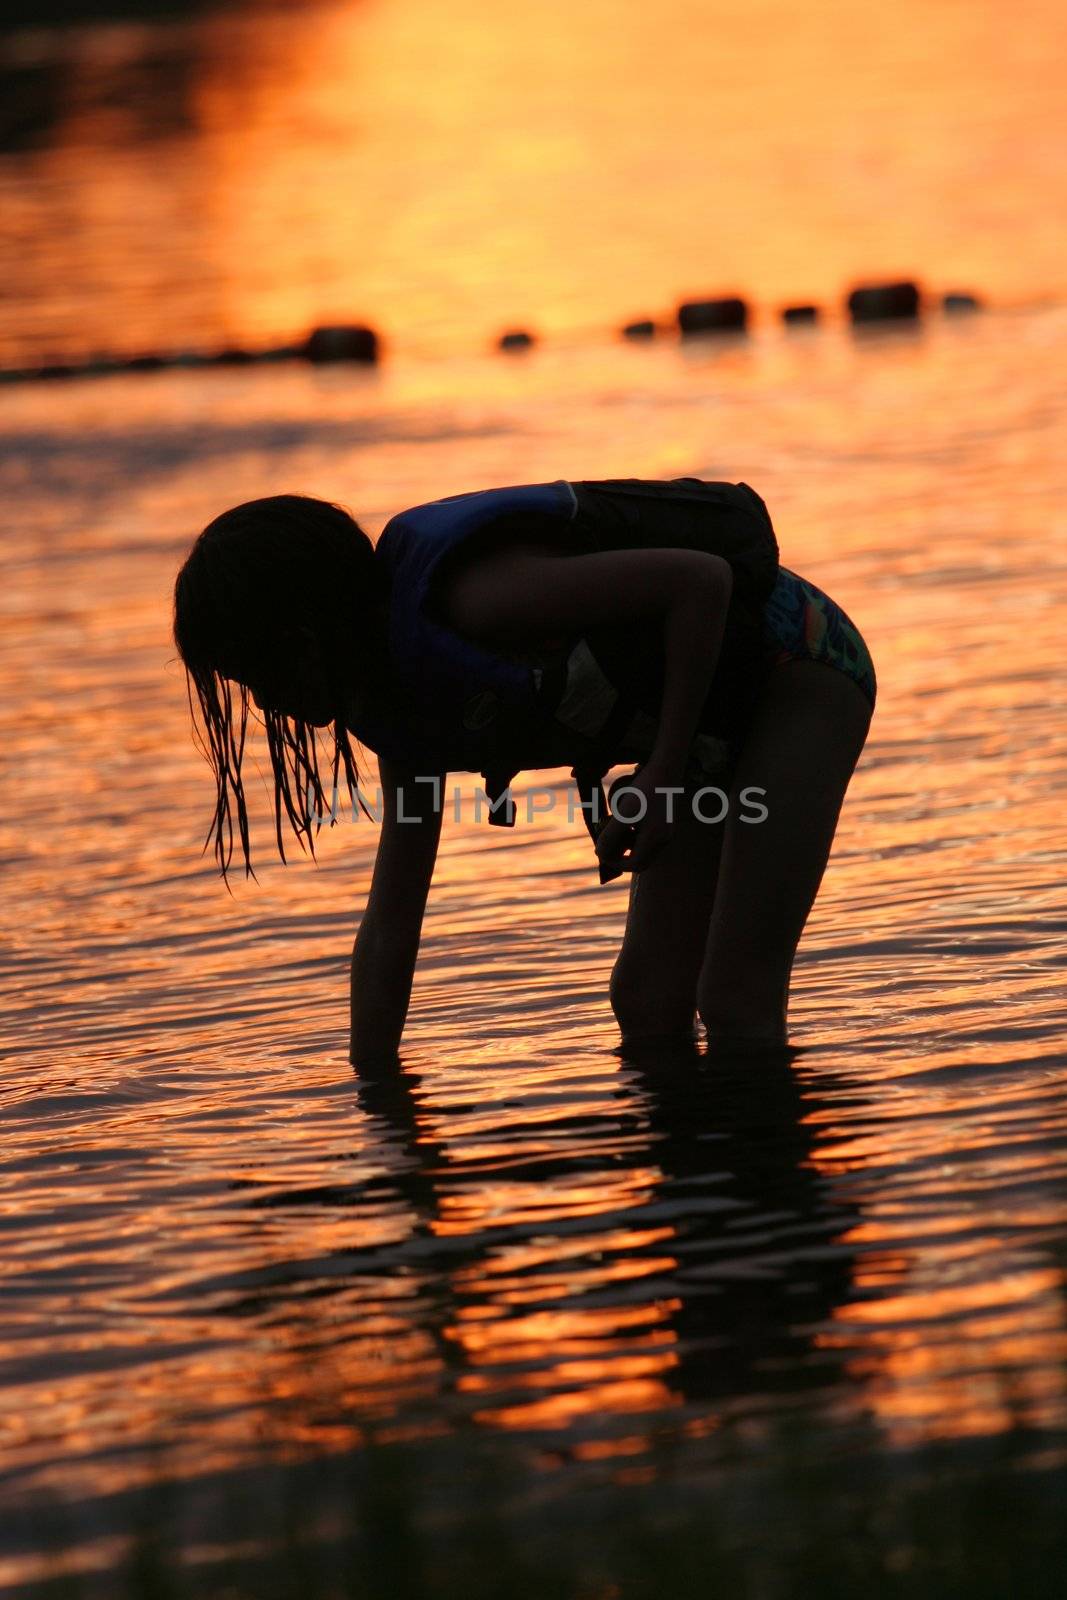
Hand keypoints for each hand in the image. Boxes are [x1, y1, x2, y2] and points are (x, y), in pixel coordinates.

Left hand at [595, 764, 679, 881]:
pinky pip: (647, 838)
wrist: (666, 766)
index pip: (635, 864)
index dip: (615, 863)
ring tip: (613, 829)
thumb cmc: (645, 788)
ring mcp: (667, 831)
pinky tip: (624, 820)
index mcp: (656, 838)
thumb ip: (611, 835)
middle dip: (621, 855)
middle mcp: (664, 838)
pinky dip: (633, 835)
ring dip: (626, 845)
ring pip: (643, 850)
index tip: (601, 852)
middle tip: (606, 845)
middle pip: (640, 860)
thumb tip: (599, 853)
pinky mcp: (665, 823)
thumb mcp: (624, 812)